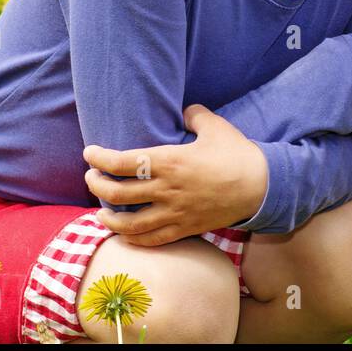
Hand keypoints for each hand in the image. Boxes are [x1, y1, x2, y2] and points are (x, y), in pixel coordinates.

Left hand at [82, 105, 267, 246]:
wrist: (262, 187)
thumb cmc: (237, 154)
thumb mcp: (214, 126)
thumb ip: (194, 115)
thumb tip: (183, 110)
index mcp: (170, 161)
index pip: (122, 162)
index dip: (99, 159)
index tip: (90, 153)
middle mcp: (167, 189)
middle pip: (118, 194)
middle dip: (97, 186)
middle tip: (92, 178)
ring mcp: (175, 213)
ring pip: (130, 224)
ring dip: (109, 218)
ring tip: (100, 212)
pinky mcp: (185, 229)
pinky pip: (152, 240)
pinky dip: (133, 239)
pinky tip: (125, 234)